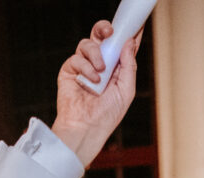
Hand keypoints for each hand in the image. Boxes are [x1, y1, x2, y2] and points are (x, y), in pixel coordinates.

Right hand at [53, 20, 141, 166]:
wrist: (87, 128)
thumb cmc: (108, 115)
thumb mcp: (126, 90)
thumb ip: (129, 66)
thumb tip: (129, 43)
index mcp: (116, 69)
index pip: (122, 47)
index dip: (128, 34)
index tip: (135, 24)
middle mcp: (99, 65)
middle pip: (101, 37)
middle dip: (105, 29)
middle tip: (110, 32)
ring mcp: (83, 67)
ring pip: (88, 44)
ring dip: (96, 54)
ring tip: (101, 71)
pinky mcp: (69, 71)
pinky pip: (76, 58)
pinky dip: (86, 67)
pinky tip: (91, 80)